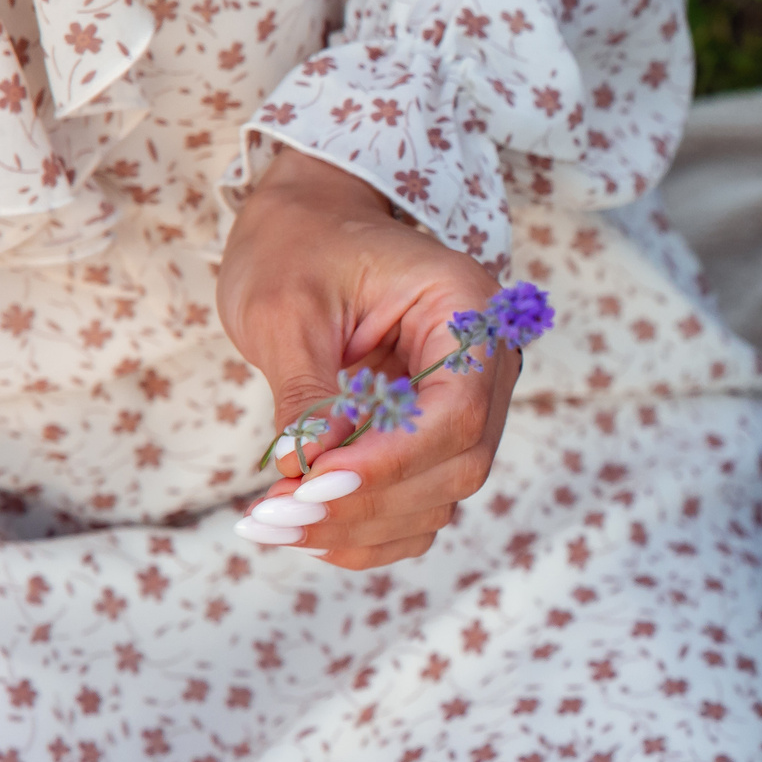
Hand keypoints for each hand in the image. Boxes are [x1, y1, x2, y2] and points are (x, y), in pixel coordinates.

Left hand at [216, 149, 519, 568]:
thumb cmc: (297, 250)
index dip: (391, 459)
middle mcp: (487, 364)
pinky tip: (310, 531)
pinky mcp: (438, 437)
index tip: (312, 485)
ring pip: (442, 496)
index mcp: (468, 311)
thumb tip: (310, 471)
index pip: (457, 410)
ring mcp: (469, 405)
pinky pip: (421, 504)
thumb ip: (307, 393)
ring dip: (362, 526)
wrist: (308, 229)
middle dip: (368, 501)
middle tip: (276, 516)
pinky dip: (370, 532)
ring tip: (274, 524)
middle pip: (459, 462)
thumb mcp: (285, 309)